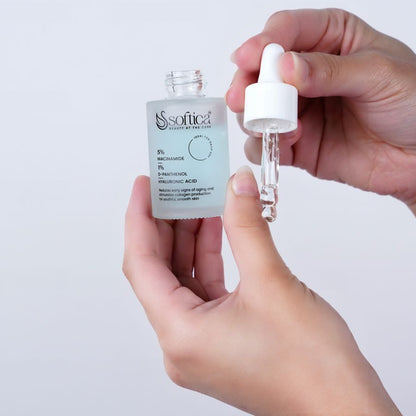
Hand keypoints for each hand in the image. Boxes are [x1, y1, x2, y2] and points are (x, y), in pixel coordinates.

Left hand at [123, 169, 399, 414]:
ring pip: (182, 280)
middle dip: (166, 225)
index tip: (145, 187)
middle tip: (173, 189)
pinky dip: (206, 259)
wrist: (344, 408)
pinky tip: (216, 231)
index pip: (142, 265)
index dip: (140, 220)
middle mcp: (182, 343)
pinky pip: (203, 290)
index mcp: (181, 335)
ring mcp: (201, 343)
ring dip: (189, 240)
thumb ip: (248, 226)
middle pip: (159, 271)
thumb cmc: (312, 368)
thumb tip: (237, 186)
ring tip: (198, 201)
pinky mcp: (220, 339)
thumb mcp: (272, 281)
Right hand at [226, 8, 415, 215]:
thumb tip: (285, 68)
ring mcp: (300, 111)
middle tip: (242, 98)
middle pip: (261, 71)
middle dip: (248, 84)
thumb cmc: (414, 104)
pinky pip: (267, 144)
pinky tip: (284, 143)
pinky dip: (265, 145)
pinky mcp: (298, 144)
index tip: (247, 59)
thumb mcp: (378, 75)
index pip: (286, 31)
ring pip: (258, 109)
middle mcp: (308, 74)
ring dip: (255, 117)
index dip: (262, 44)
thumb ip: (330, 71)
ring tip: (269, 125)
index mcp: (331, 40)